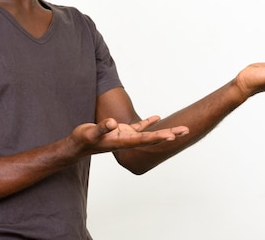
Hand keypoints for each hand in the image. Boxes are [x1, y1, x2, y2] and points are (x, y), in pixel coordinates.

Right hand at [70, 116, 188, 155]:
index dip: (158, 137)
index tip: (171, 135)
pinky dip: (148, 122)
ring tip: (180, 128)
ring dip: (164, 131)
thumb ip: (102, 128)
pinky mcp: (122, 131)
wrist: (77, 146)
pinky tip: (157, 117)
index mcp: (122, 141)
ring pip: (149, 133)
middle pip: (153, 138)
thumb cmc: (83, 140)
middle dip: (170, 134)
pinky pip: (139, 127)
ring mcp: (126, 136)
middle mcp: (128, 140)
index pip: (144, 139)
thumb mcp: (90, 133)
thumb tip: (113, 123)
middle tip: (186, 131)